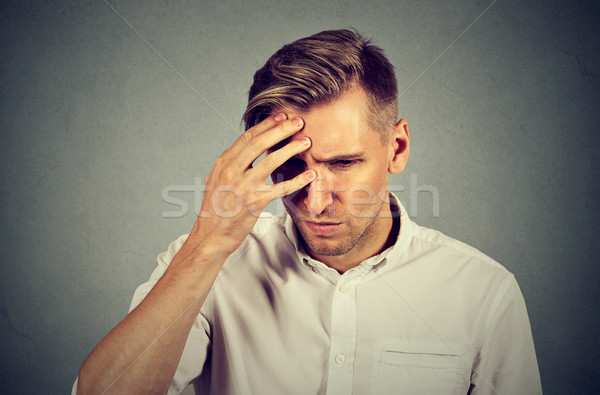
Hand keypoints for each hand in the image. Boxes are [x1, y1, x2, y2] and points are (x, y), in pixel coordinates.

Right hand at [191, 113, 314, 254]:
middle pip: (260, 143)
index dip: (266, 125)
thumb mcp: (216, 181)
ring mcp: (243, 186)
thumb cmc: (215, 210)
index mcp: (223, 163)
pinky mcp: (254, 203)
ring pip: (271, 161)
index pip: (247, 137)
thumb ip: (230, 165)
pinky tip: (311, 174)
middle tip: (298, 121)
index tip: (281, 116)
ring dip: (291, 149)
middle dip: (281, 130)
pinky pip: (281, 188)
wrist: (210, 236)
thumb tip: (242, 150)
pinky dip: (298, 180)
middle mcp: (232, 171)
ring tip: (306, 141)